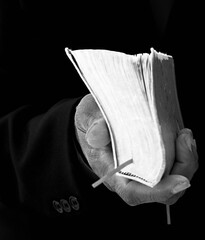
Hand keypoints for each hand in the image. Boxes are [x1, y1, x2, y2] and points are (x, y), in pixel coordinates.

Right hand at [75, 94, 198, 205]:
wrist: (94, 122)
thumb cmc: (91, 123)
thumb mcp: (88, 120)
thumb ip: (94, 127)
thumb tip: (97, 135)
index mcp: (111, 172)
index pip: (134, 193)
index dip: (159, 192)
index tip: (178, 181)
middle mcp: (130, 176)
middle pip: (161, 190)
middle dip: (181, 169)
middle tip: (184, 141)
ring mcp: (142, 169)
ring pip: (171, 179)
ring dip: (185, 161)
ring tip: (185, 137)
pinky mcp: (151, 159)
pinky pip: (171, 166)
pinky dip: (182, 155)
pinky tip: (182, 138)